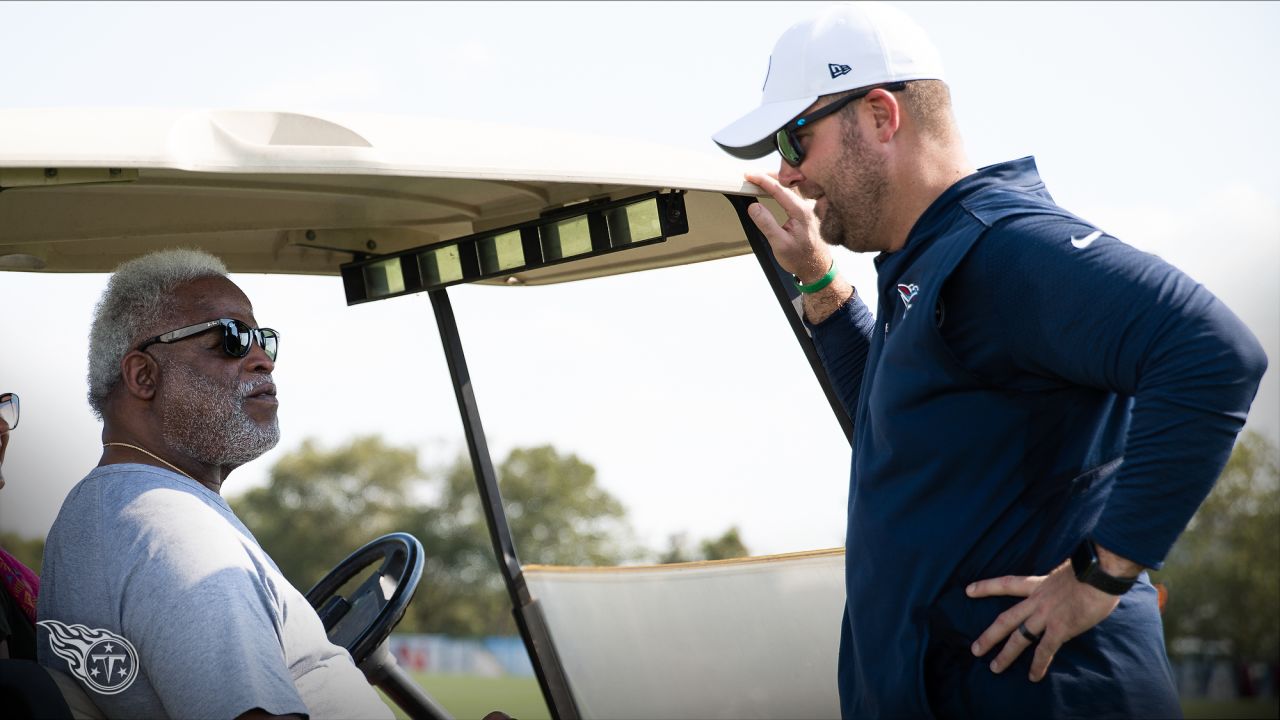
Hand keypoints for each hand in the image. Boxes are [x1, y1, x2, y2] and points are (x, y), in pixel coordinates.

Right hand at [743, 172, 829, 282]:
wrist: (816, 268)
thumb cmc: (801, 258)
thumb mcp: (779, 243)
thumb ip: (766, 223)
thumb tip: (754, 206)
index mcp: (800, 211)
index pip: (779, 189)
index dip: (762, 180)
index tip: (749, 175)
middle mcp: (805, 207)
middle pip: (785, 184)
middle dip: (767, 176)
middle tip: (751, 175)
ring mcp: (806, 209)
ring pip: (789, 188)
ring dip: (774, 182)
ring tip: (759, 180)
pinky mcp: (805, 213)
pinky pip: (791, 195)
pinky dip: (779, 189)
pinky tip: (772, 191)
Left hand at [966, 559, 1121, 681]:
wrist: (1101, 572)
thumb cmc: (1091, 569)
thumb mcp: (1066, 571)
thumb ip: (1058, 582)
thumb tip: (1063, 584)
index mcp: (1038, 584)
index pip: (1006, 584)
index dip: (986, 587)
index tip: (968, 590)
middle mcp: (1037, 601)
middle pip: (1005, 619)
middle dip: (989, 635)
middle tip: (975, 649)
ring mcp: (1047, 615)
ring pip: (1019, 638)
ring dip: (1006, 654)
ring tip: (994, 668)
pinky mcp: (1061, 628)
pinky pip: (1046, 650)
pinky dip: (1039, 665)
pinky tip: (1033, 677)